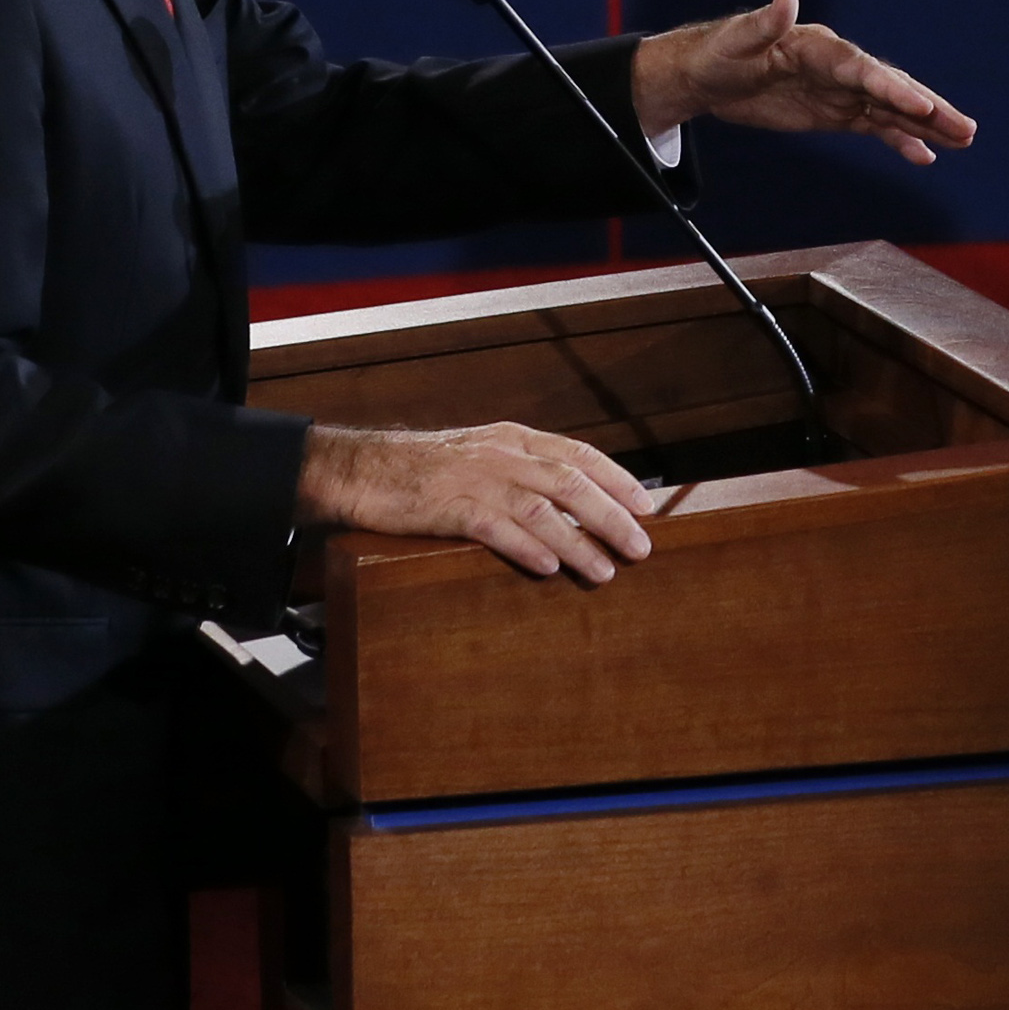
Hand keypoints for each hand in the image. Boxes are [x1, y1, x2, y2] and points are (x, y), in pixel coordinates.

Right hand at [295, 422, 653, 583]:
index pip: (579, 453)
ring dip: (577, 541)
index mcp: (513, 438)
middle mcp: (501, 453)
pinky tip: (548, 568)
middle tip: (640, 547)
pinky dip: (526, 547)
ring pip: (540, 508)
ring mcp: (475, 478)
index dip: (617, 479)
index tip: (647, 505)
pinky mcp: (447, 505)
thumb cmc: (424, 470)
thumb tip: (575, 503)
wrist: (361, 469)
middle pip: (570, 482)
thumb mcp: (481, 456)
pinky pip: (495, 526)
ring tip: (604, 571)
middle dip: (611, 516)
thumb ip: (522, 472)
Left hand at [629, 0, 978, 163]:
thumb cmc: (716, 54)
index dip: (892, 87)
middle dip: (928, 108)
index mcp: (818, 47)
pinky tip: (924, 155)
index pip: (863, 69)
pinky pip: (874, 126)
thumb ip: (763, 23)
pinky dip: (900, 140)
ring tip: (964, 139)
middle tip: (964, 127)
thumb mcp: (734, 42)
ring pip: (891, 109)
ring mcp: (840, 90)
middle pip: (891, 87)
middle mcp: (838, 66)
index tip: (921, 105)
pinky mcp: (834, 112)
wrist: (705, 74)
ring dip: (927, 124)